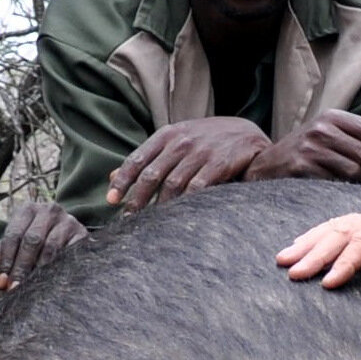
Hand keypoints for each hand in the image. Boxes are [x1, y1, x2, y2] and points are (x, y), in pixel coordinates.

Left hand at [0, 200, 86, 290]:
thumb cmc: (35, 239)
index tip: (1, 282)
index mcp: (28, 210)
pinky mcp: (83, 234)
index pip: (13, 235)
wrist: (68, 233)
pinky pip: (70, 254)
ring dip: (39, 271)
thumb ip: (1, 255)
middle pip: (32, 240)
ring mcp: (68, 221)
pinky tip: (51, 282)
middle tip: (14, 289)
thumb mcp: (16, 243)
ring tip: (30, 289)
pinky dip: (59, 269)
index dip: (5, 260)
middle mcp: (48, 210)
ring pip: (51, 248)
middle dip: (21, 267)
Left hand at [107, 116, 277, 209]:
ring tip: (150, 225)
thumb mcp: (177, 142)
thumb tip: (111, 176)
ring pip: (172, 184)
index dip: (123, 181)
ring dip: (159, 207)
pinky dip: (186, 204)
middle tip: (128, 219)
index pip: (137, 159)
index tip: (111, 200)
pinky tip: (178, 217)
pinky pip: (198, 188)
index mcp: (167, 135)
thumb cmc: (208, 141)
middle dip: (137, 199)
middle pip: (152, 174)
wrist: (249, 134)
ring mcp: (201, 152)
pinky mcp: (220, 163)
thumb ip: (148, 158)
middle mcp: (181, 141)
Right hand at [258, 109, 360, 187]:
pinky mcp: (302, 168)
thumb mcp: (333, 136)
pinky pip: (336, 184)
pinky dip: (350, 193)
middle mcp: (322, 129)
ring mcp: (310, 148)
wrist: (264, 165)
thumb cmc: (306, 152)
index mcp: (333, 117)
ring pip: (354, 171)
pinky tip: (355, 198)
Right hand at [276, 200, 360, 306]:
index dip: (346, 261)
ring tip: (283, 259)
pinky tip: (301, 246)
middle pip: (344, 230)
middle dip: (316, 252)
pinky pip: (342, 225)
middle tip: (291, 272)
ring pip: (337, 225)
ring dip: (309, 242)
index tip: (328, 283)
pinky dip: (319, 235)